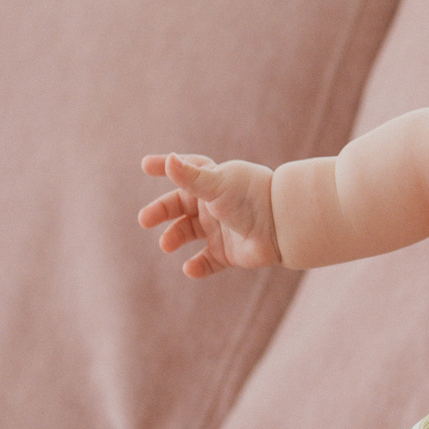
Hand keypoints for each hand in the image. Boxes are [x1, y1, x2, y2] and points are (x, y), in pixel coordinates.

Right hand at [137, 153, 278, 276]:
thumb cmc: (251, 198)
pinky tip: (189, 268)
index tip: (145, 165)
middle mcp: (216, 205)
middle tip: (145, 220)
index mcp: (214, 182)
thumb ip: (191, 176)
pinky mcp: (229, 253)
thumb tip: (167, 160)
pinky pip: (207, 262)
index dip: (167, 167)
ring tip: (167, 244)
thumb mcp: (217, 185)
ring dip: (175, 237)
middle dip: (162, 211)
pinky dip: (197, 267)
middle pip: (181, 206)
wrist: (283, 226)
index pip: (187, 170)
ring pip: (190, 232)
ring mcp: (221, 229)